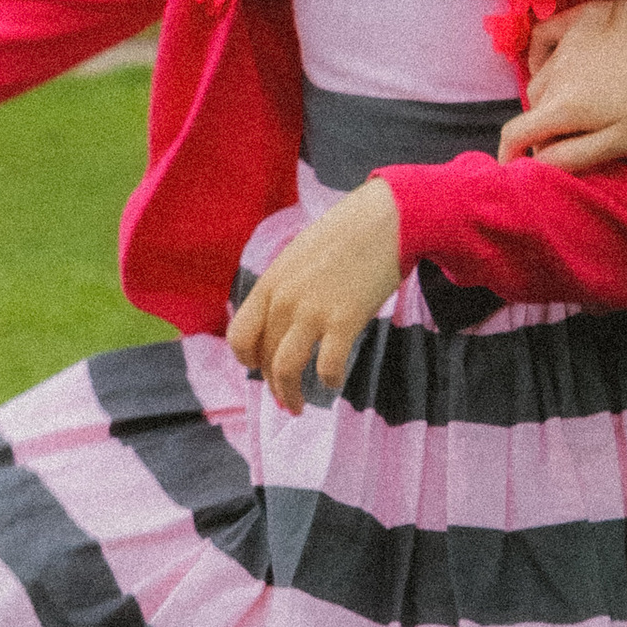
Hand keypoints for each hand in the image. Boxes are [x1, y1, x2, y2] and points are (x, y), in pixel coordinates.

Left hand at [224, 180, 402, 416]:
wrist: (387, 219)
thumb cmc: (346, 235)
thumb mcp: (298, 256)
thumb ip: (283, 288)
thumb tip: (278, 320)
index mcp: (269, 284)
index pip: (239, 336)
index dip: (246, 359)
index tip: (258, 369)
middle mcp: (284, 301)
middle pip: (263, 357)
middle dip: (272, 384)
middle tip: (286, 397)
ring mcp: (312, 312)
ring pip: (285, 370)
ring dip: (290, 395)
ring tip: (299, 406)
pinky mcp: (344, 321)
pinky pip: (326, 366)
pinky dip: (328, 381)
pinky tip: (333, 383)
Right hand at [501, 0, 626, 170]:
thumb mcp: (622, 141)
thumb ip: (572, 156)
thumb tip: (536, 162)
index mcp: (564, 107)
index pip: (515, 133)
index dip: (510, 154)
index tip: (515, 164)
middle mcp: (557, 71)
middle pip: (533, 106)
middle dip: (544, 123)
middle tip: (574, 132)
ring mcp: (569, 39)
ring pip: (541, 74)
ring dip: (550, 92)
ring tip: (580, 99)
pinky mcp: (585, 16)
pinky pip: (546, 34)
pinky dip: (542, 52)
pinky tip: (557, 60)